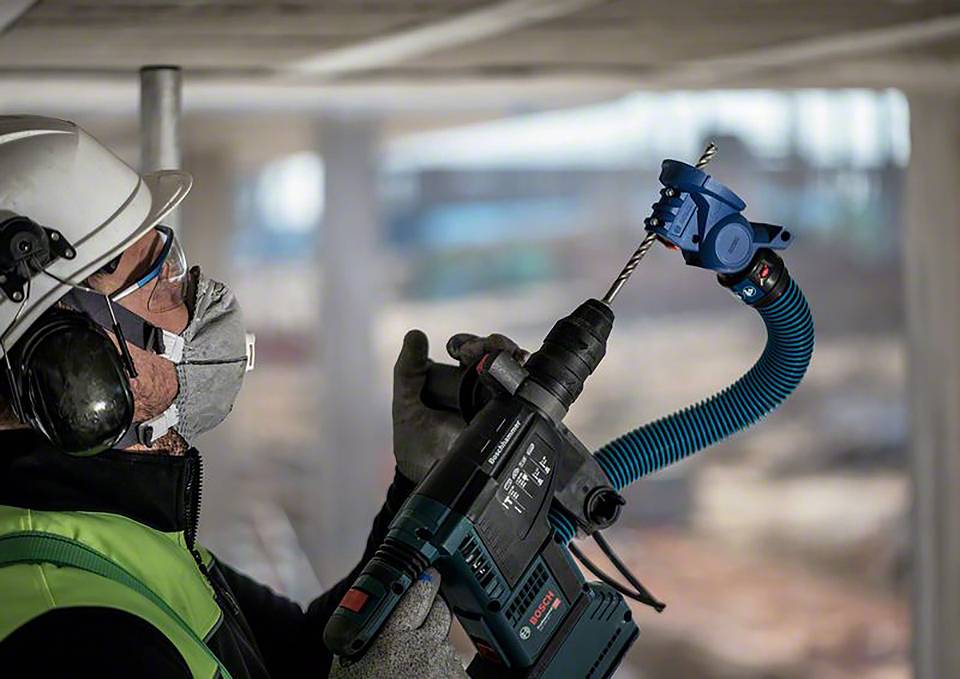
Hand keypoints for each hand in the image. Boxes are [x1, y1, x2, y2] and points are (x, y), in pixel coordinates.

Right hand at [328, 568, 466, 677]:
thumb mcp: (349, 668)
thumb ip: (363, 639)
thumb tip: (367, 617)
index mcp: (393, 638)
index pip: (416, 594)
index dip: (425, 580)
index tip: (430, 573)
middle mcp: (425, 646)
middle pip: (440, 612)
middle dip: (435, 609)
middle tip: (425, 615)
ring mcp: (445, 665)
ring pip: (447, 644)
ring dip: (436, 649)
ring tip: (416, 669)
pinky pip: (455, 668)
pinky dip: (444, 673)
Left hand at [392, 330, 526, 482]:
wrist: (427, 474)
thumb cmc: (415, 438)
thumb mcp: (407, 400)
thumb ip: (408, 369)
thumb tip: (415, 334)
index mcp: (454, 375)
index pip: (468, 348)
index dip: (467, 342)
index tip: (461, 349)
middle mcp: (477, 384)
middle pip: (494, 353)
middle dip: (495, 344)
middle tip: (489, 349)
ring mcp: (494, 400)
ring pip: (511, 369)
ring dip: (512, 357)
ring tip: (511, 356)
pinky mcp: (506, 416)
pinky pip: (521, 393)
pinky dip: (526, 378)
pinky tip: (524, 371)